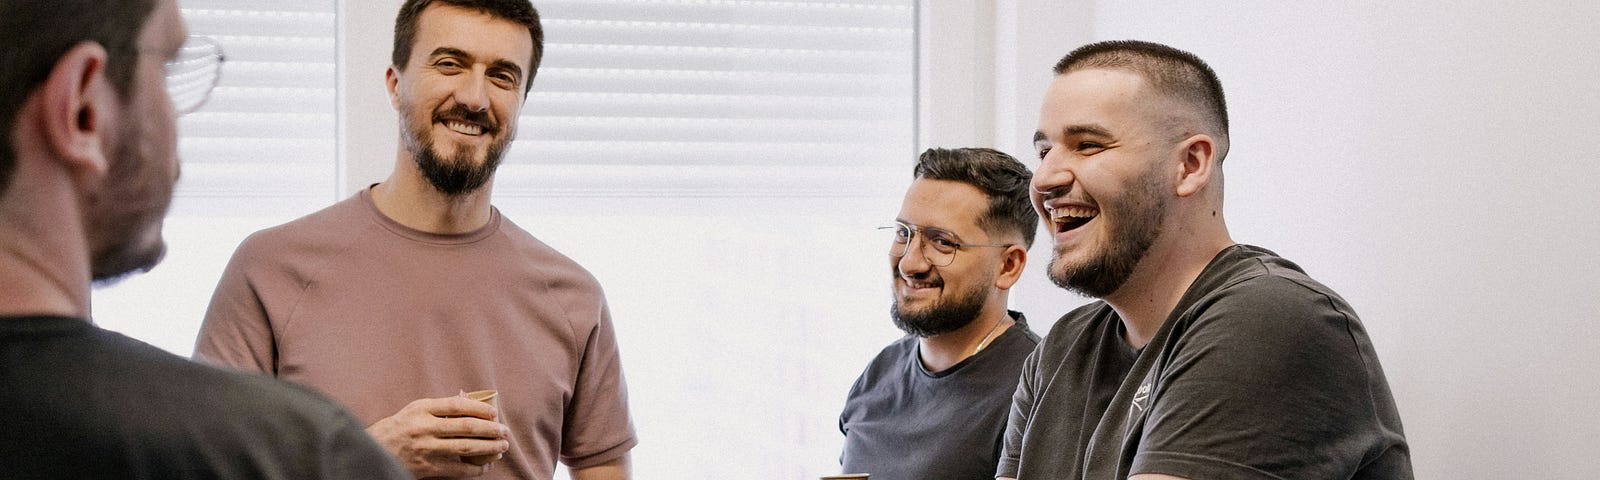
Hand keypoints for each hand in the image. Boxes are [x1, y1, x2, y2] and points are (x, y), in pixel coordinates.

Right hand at [366, 395, 509, 477]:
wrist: (375, 450)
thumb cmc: (400, 427)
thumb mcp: (415, 410)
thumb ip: (441, 407)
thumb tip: (472, 401)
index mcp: (422, 409)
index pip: (457, 405)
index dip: (479, 408)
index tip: (494, 414)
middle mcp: (423, 428)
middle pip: (466, 427)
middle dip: (490, 430)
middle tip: (504, 431)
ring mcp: (426, 449)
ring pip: (465, 448)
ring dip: (488, 448)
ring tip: (502, 447)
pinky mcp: (427, 467)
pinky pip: (457, 469)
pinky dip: (475, 469)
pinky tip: (485, 466)